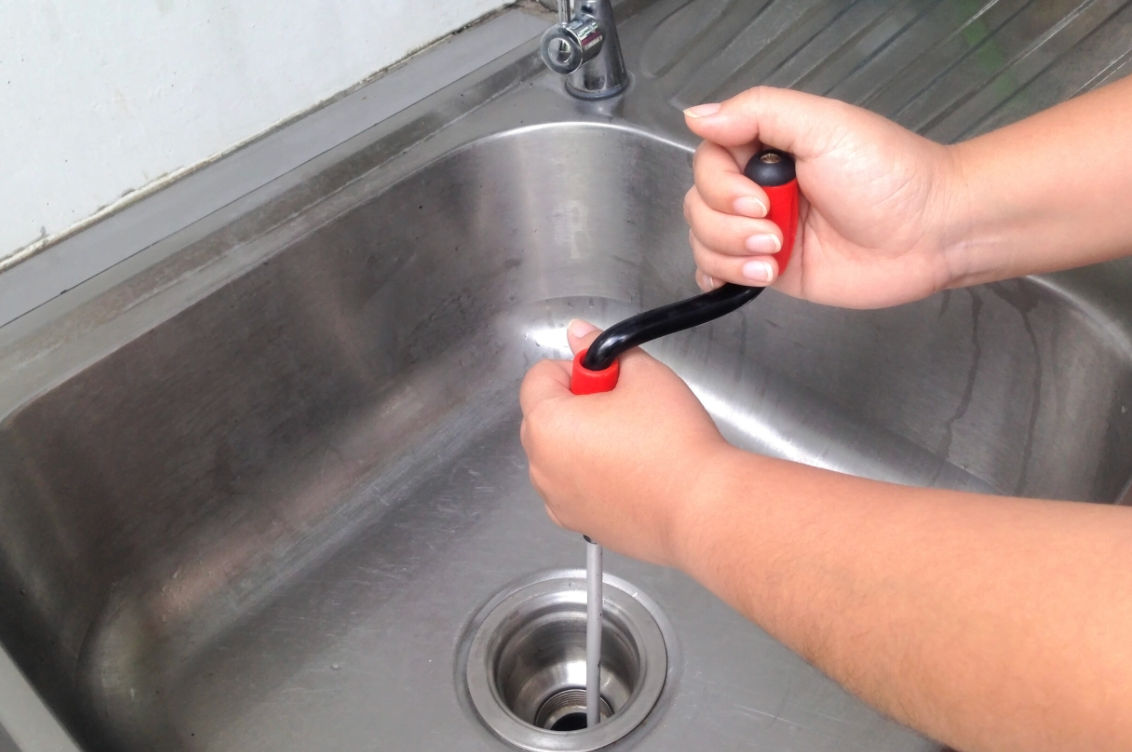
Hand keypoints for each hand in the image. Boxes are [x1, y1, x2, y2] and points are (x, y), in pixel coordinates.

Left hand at [519, 320, 726, 566]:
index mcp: (547, 424)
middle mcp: (541, 466)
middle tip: (623, 409)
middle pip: (544, 417)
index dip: (576, 369)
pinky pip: (572, 488)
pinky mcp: (579, 524)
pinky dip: (591, 477)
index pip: (539, 377)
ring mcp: (557, 500)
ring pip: (558, 455)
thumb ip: (603, 349)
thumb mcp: (643, 374)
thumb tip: (580, 334)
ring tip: (631, 444)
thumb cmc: (673, 443)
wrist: (701, 507)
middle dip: (577, 405)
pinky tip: (630, 474)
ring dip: (582, 442)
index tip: (608, 378)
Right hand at [683, 86, 964, 308]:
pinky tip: (749, 275)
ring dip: (730, 253)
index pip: (708, 161)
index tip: (760, 199)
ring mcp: (762, 231)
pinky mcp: (772, 270)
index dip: (720, 186)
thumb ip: (758, 112)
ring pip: (704, 240)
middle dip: (727, 224)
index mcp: (768, 147)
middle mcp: (760, 187)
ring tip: (776, 257)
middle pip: (699, 204)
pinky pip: (719, 273)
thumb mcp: (824, 125)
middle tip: (775, 232)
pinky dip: (721, 275)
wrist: (931, 232)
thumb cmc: (889, 174)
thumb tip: (696, 115)